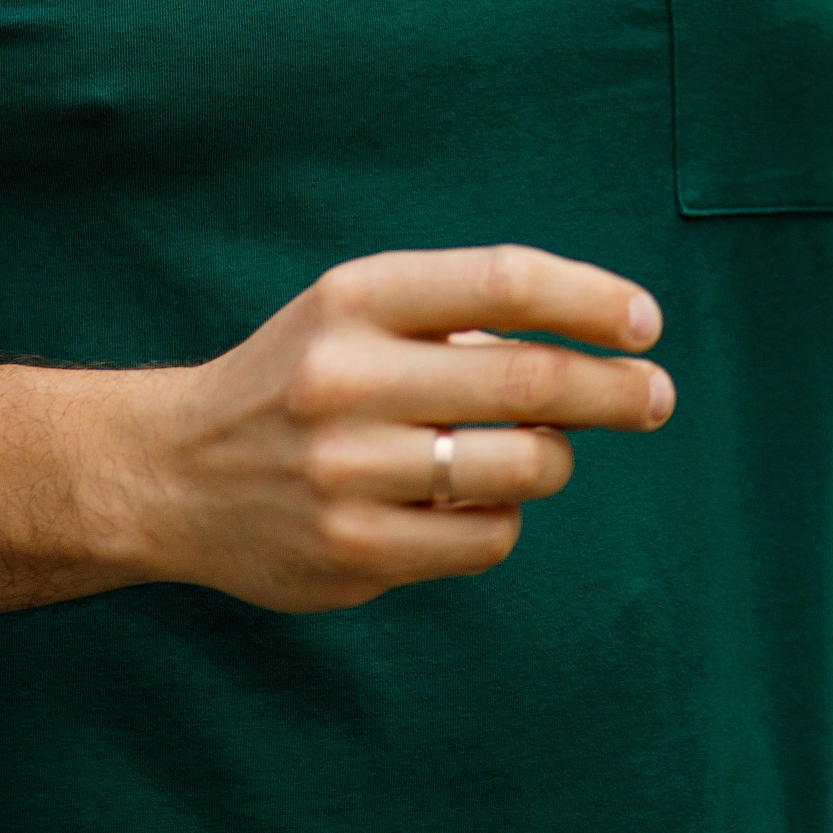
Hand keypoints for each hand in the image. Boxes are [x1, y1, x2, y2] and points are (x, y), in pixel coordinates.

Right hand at [117, 244, 670, 613]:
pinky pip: (487, 538)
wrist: (174, 471)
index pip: (504, 280)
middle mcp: (349, 377)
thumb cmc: (298, 377)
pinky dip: (503, 518)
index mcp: (355, 298)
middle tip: (658, 395)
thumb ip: (456, 318)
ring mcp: (349, 471)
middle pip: (530, 381)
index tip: (645, 321)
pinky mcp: (353, 551)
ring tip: (540, 453)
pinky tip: (468, 501)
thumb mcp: (353, 312)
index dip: (590, 301)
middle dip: (616, 389)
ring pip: (522, 468)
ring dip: (555, 460)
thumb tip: (592, 351)